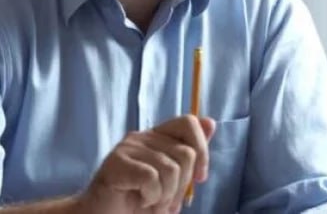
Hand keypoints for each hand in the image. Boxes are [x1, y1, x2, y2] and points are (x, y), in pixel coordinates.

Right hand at [76, 115, 215, 213]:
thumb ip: (190, 154)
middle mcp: (142, 136)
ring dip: (165, 196)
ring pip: (171, 169)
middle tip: (165, 201)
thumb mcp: (173, 180)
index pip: (188, 123)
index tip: (200, 178)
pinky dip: (151, 198)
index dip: (202, 150)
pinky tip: (140, 201)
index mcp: (156, 136)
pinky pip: (151, 178)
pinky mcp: (116, 162)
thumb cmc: (138, 201)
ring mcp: (127, 147)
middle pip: (186, 153)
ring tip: (151, 203)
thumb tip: (210, 122)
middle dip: (182, 186)